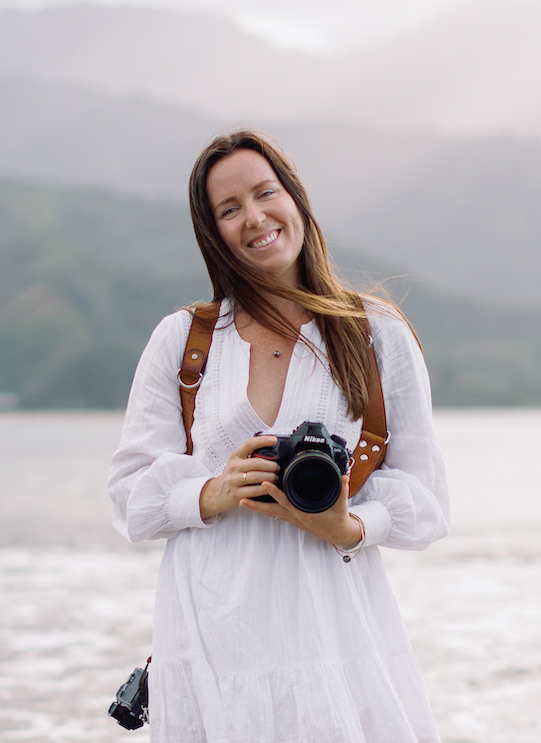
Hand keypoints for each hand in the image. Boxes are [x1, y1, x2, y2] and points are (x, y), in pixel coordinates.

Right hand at [199, 436, 279, 519]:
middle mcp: (233, 466)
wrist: (217, 493)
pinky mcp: (236, 494)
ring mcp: (233, 480)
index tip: (274, 439)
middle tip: (278, 468)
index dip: (262, 441)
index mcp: (235, 456)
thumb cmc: (233, 475)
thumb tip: (272, 450)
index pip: (249, 444)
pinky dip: (265, 489)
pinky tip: (270, 488)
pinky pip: (254, 491)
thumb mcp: (238, 463)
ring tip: (275, 478)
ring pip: (256, 477)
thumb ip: (251, 456)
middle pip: (256, 463)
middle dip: (271, 465)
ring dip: (270, 477)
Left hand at [239, 474, 362, 546]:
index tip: (265, 484)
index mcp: (305, 512)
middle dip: (257, 506)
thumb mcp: (341, 505)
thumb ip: (342, 489)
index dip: (276, 494)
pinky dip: (266, 509)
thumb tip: (344, 476)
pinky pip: (276, 514)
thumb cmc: (338, 520)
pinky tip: (256, 504)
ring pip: (271, 513)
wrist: (339, 534)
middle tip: (242, 500)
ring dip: (257, 508)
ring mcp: (293, 519)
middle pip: (272, 511)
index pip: (287, 501)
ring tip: (242, 502)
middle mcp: (296, 516)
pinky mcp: (293, 519)